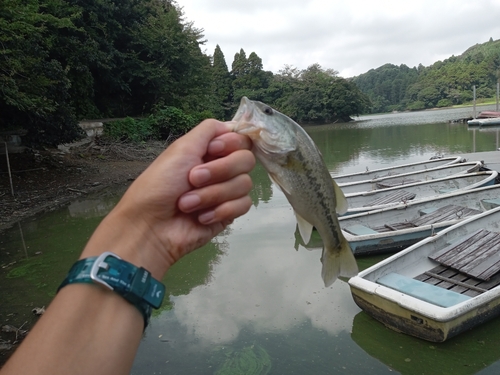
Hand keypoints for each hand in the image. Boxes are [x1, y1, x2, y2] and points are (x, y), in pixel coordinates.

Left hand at [81, 119, 254, 278]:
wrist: (151, 226)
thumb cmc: (159, 185)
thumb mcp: (181, 148)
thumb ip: (209, 130)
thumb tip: (232, 125)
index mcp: (209, 151)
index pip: (241, 139)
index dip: (230, 144)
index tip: (210, 151)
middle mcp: (221, 169)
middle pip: (246, 160)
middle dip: (219, 171)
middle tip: (193, 179)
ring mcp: (226, 192)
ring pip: (244, 184)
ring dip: (212, 194)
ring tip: (188, 204)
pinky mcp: (229, 214)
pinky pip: (243, 205)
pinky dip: (221, 210)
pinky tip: (201, 217)